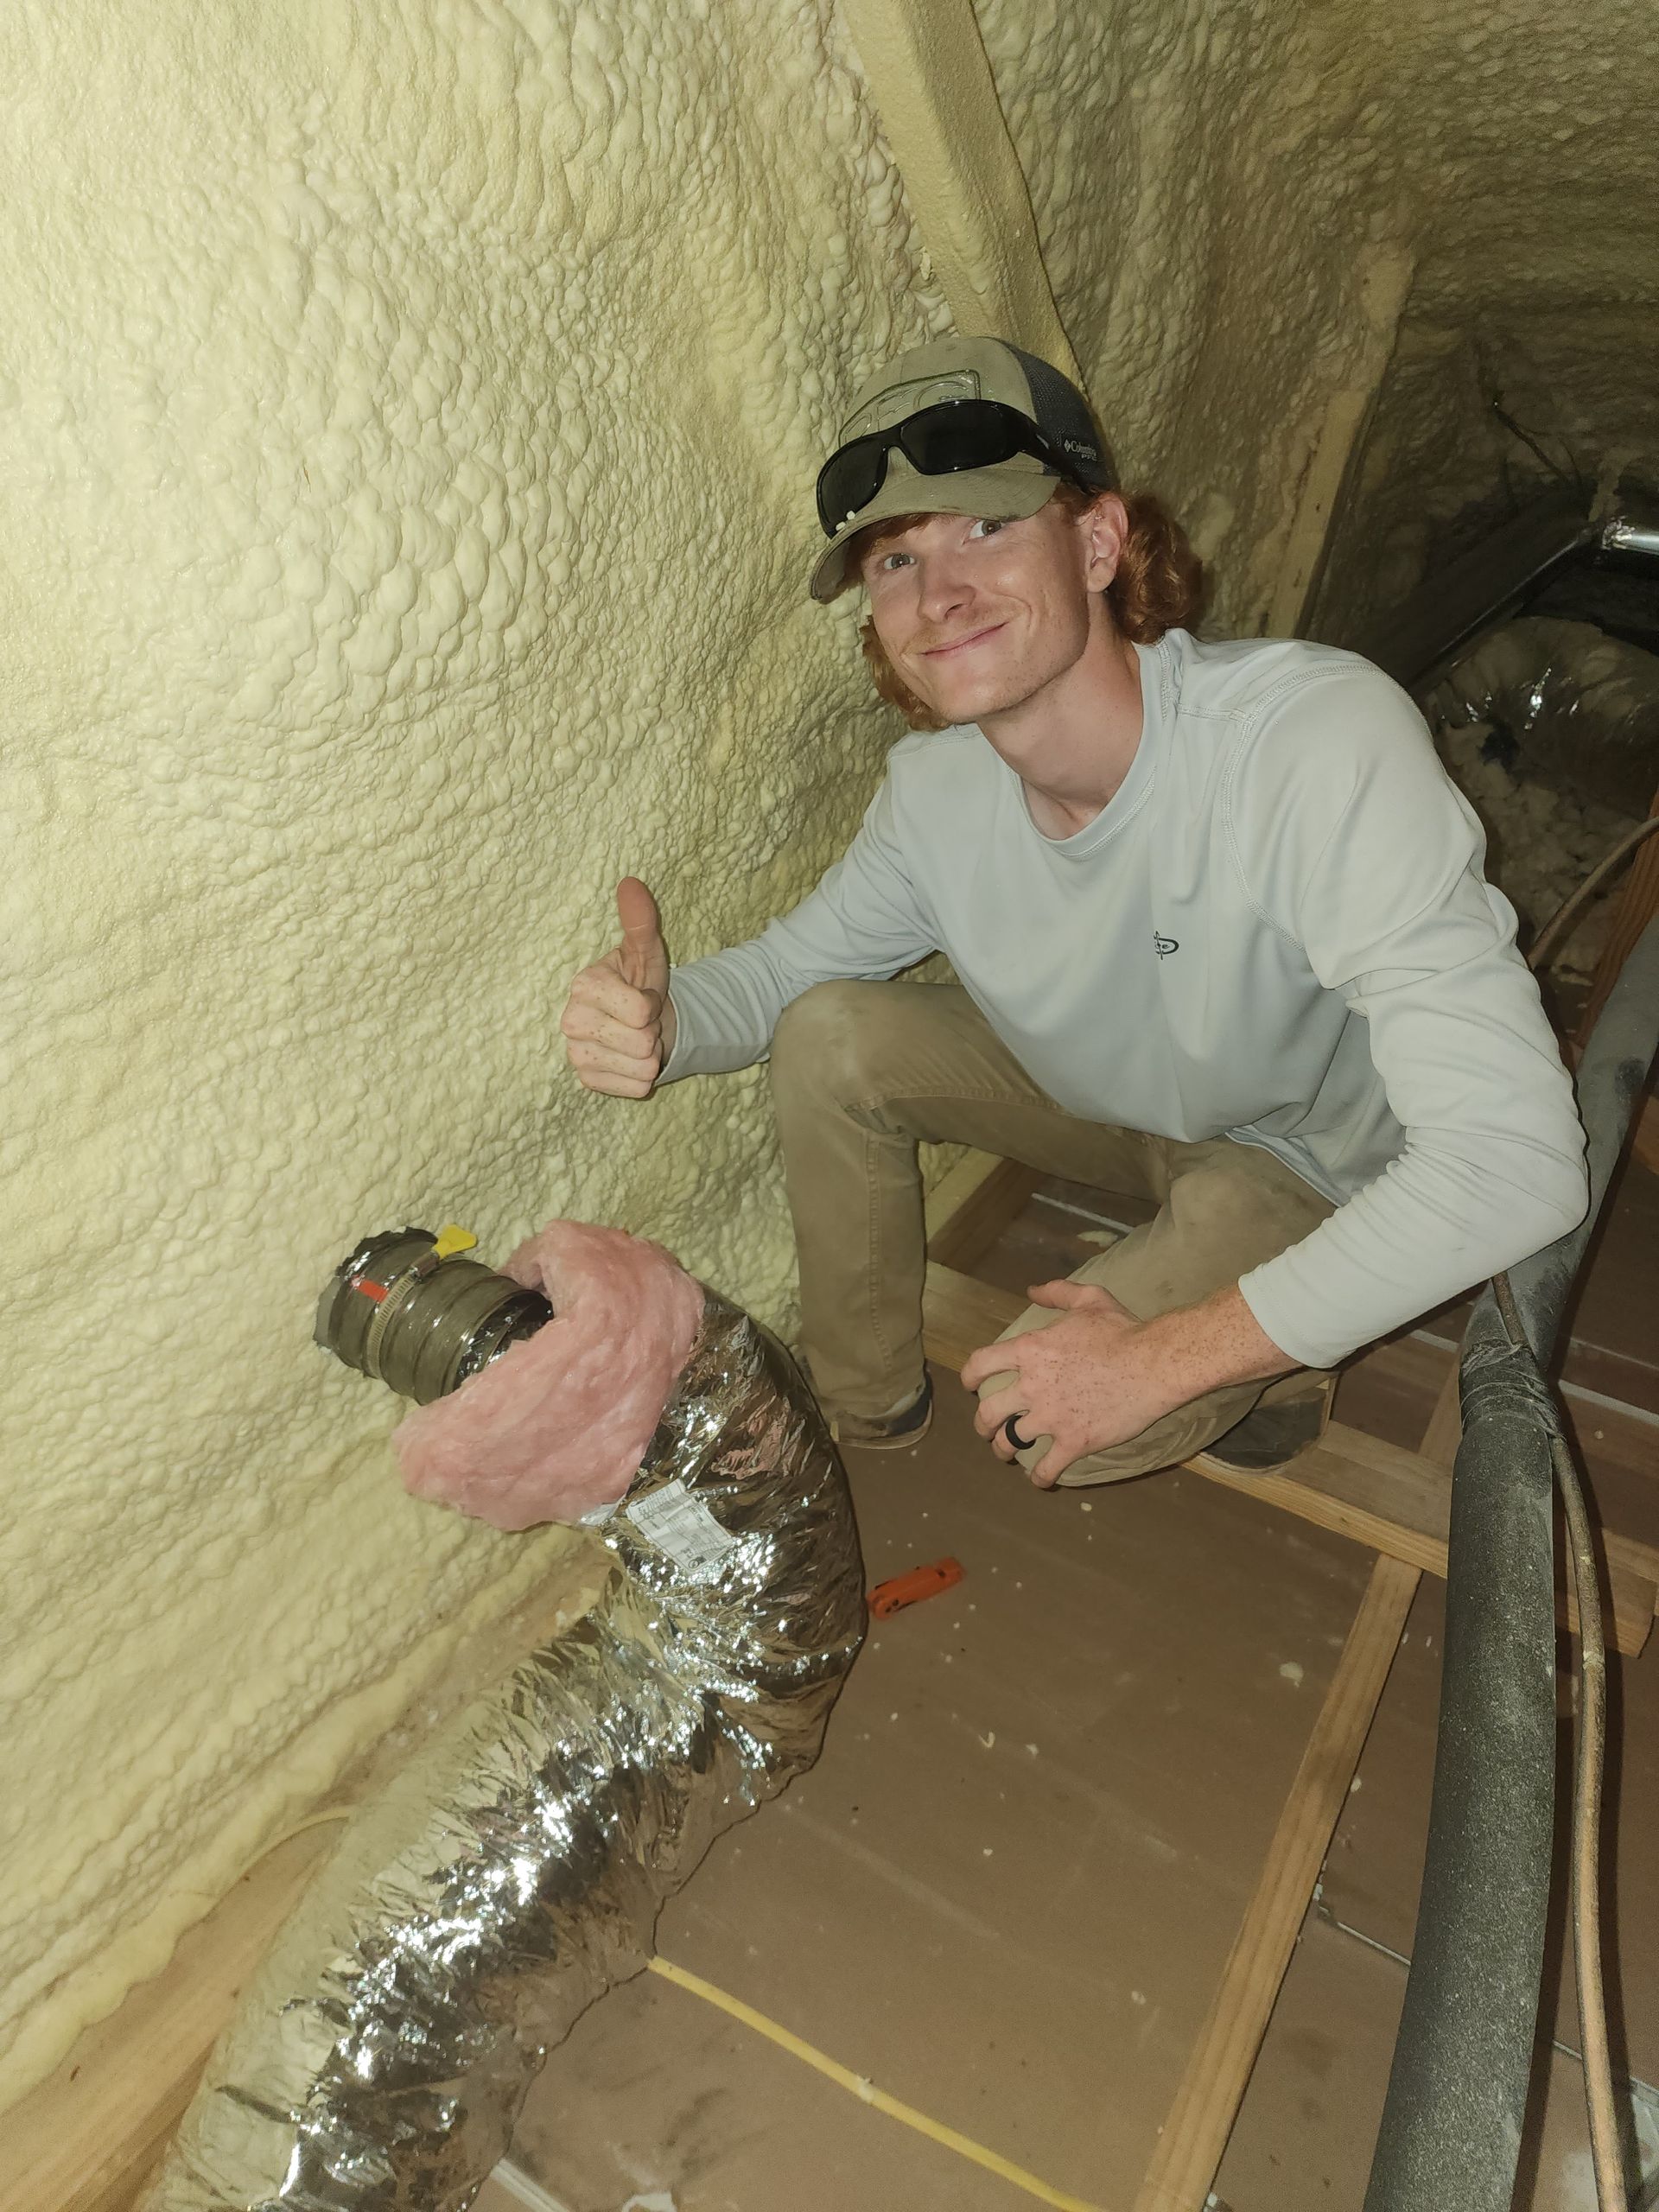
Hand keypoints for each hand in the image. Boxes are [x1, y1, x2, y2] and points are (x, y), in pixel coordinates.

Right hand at [560, 877, 676, 1097]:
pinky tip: (629, 1059)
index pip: (641, 1011)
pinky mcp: (587, 1081)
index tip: (643, 997)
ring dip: (649, 1055)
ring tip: (635, 1038)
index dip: (653, 1005)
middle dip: (652, 1031)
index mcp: (584, 984)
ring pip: (641, 1066)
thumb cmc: (640, 983)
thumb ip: (641, 921)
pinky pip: (635, 1087)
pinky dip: (642, 1077)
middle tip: (640, 1020)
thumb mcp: (647, 951)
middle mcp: (572, 1020)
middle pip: (642, 1041)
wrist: (639, 1023)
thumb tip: (631, 884)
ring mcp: (576, 1053)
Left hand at [960, 1280, 1175, 1486]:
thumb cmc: (1121, 1330)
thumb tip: (1032, 1291)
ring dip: (1003, 1450)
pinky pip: (1047, 1468)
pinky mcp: (1074, 1442)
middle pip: (988, 1412)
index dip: (969, 1376)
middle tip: (986, 1428)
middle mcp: (1032, 1386)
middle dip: (982, 1423)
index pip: (980, 1364)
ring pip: (1009, 1443)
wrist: (1153, 1364)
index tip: (970, 1384)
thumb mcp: (1088, 1298)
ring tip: (1005, 1453)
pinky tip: (1041, 1479)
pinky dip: (1040, 1477)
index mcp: (1030, 1351)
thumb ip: (1056, 1292)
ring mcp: (1051, 1417)